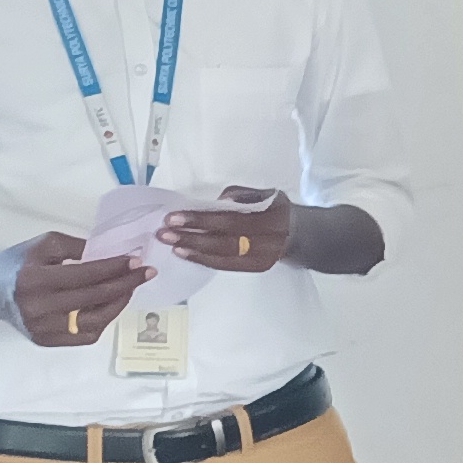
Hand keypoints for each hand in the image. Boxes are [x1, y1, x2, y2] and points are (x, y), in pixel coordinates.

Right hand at [0, 234, 152, 346]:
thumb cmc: (17, 263)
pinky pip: (86, 334)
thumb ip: (79, 248)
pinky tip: (110, 304)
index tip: (137, 261)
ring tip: (129, 288)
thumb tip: (115, 256)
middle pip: (95, 297)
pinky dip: (102, 319)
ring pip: (95, 320)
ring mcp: (42, 328)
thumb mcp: (45, 246)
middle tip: (146, 273)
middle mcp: (39, 307)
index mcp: (35, 279)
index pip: (87, 274)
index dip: (116, 268)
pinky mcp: (45, 340)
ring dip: (118, 303)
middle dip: (126, 284)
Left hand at [160, 186, 295, 275]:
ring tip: (169, 243)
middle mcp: (268, 242)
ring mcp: (262, 259)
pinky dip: (203, 260)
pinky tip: (184, 253)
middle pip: (224, 241)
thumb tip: (219, 200)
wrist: (297, 232)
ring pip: (223, 257)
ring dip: (193, 250)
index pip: (231, 221)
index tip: (174, 217)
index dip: (202, 220)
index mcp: (271, 219)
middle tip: (164, 233)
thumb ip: (243, 195)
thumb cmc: (276, 209)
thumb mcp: (266, 194)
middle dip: (191, 237)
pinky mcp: (255, 268)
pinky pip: (225, 266)